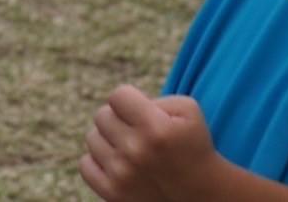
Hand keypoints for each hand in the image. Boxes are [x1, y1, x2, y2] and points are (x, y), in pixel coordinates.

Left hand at [80, 86, 219, 200]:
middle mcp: (136, 151)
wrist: (202, 195)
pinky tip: (120, 164)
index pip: (117, 95)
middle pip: (102, 115)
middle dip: (120, 120)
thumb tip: (122, 102)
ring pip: (92, 138)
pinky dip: (99, 162)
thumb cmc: (192, 146)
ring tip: (133, 150)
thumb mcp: (188, 111)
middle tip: (139, 133)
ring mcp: (122, 175)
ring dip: (109, 140)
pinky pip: (85, 164)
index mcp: (156, 128)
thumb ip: (154, 97)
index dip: (129, 100)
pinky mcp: (112, 193)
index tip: (142, 112)